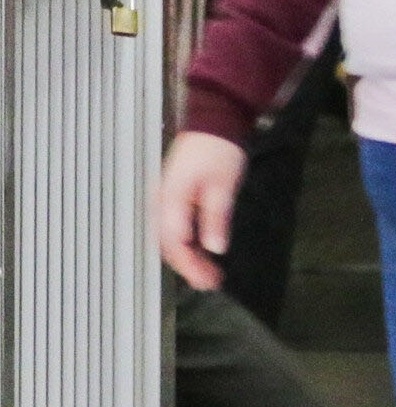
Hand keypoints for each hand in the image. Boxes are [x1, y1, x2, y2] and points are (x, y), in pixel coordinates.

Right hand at [155, 131, 245, 290]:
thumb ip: (216, 216)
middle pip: (169, 244)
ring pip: (170, 238)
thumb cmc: (219, 150)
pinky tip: (201, 253)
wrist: (212, 122)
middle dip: (188, 267)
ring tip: (208, 275)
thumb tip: (214, 248)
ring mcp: (164, 200)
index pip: (175, 242)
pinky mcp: (172, 199)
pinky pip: (174, 228)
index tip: (208, 282)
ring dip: (187, 259)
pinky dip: (186, 245)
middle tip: (211, 284)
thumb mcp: (223, 184)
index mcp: (171, 200)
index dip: (190, 266)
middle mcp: (161, 203)